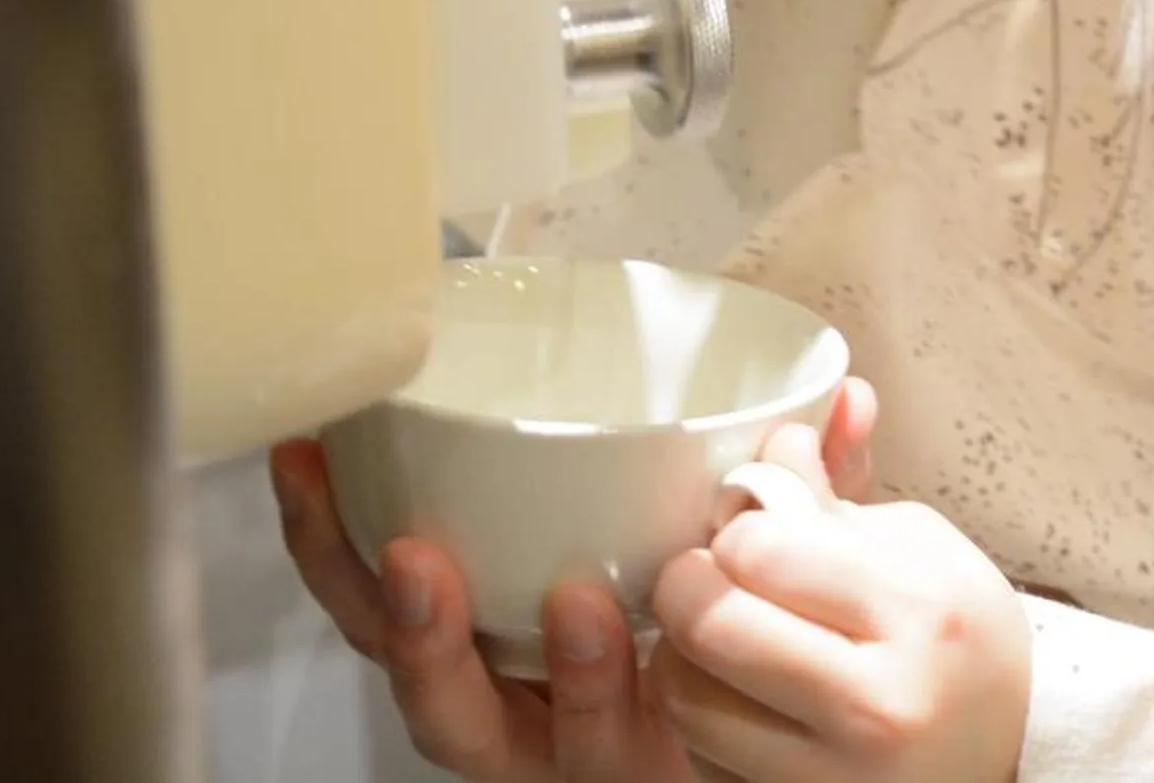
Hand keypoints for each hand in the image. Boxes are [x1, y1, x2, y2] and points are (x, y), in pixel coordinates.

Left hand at [269, 380, 883, 781]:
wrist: (712, 711)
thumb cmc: (739, 662)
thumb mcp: (785, 609)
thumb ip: (819, 518)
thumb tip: (847, 406)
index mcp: (627, 746)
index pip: (594, 742)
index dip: (582, 682)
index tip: (587, 604)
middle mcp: (539, 740)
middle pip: (456, 723)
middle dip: (429, 649)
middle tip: (420, 563)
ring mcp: (481, 697)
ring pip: (386, 665)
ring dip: (349, 581)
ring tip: (321, 480)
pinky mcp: (437, 646)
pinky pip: (359, 613)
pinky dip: (325, 541)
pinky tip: (306, 462)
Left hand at [649, 399, 1031, 782]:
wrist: (1007, 751)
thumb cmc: (961, 641)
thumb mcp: (921, 547)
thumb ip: (835, 494)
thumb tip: (775, 441)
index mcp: (920, 612)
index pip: (760, 548)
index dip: (740, 529)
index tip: (754, 532)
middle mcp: (879, 704)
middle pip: (709, 625)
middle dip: (688, 586)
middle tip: (707, 579)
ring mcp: (836, 776)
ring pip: (685, 698)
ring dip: (684, 656)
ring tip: (724, 640)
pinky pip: (701, 755)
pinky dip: (706, 717)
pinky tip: (743, 697)